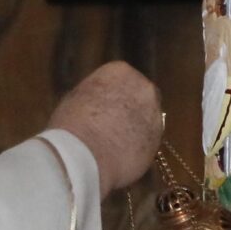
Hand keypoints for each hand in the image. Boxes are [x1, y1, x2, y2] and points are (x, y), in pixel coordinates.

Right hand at [47, 62, 161, 191]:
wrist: (83, 156)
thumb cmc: (71, 124)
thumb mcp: (76, 98)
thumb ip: (95, 95)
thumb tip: (97, 101)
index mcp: (120, 71)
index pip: (122, 79)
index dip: (113, 96)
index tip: (103, 108)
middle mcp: (144, 87)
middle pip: (141, 97)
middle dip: (130, 110)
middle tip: (113, 126)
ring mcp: (155, 114)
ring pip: (148, 120)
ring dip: (137, 129)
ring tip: (116, 145)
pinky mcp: (159, 141)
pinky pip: (149, 142)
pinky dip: (139, 148)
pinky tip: (122, 157)